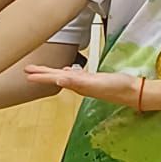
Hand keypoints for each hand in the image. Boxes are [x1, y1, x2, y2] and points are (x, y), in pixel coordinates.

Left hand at [23, 63, 141, 106]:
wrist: (133, 92)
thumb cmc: (117, 88)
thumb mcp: (95, 83)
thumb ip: (77, 81)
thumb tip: (58, 78)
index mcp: (77, 84)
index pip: (54, 78)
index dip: (40, 75)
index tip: (27, 73)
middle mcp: (79, 84)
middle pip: (56, 77)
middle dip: (41, 73)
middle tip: (28, 69)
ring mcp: (86, 82)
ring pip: (63, 76)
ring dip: (52, 73)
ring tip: (41, 70)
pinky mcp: (94, 79)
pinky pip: (75, 75)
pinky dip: (68, 73)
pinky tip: (66, 71)